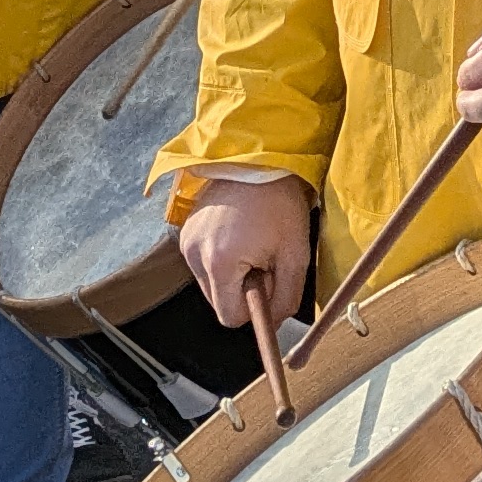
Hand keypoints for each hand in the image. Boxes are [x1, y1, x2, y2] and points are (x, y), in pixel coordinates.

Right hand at [177, 175, 312, 327]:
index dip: (254, 309)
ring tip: (252, 242)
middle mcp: (194, 253)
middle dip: (243, 290)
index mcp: (219, 263)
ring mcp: (186, 240)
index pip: (230, 317)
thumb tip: (275, 322)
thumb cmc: (279, 202)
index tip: (270, 281)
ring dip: (233, 274)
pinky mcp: (186, 229)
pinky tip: (239, 232)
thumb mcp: (295, 255)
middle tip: (265, 257)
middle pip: (219, 301)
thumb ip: (286, 298)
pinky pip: (204, 261)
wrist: (260, 158)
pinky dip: (222, 257)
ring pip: (211, 282)